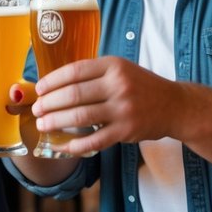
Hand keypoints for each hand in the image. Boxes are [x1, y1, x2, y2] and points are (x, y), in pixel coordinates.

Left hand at [33, 56, 175, 154]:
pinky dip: (75, 144)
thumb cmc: (141, 86)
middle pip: (73, 94)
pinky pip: (94, 140)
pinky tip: (63, 145)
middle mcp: (118, 85)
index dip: (52, 81)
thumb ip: (94, 74)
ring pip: (80, 116)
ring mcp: (123, 109)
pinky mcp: (126, 131)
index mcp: (113, 66)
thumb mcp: (121, 70)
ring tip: (42, 125)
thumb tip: (55, 84)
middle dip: (49, 103)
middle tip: (37, 109)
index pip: (74, 71)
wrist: (175, 105)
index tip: (39, 89)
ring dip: (56, 122)